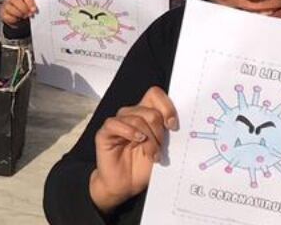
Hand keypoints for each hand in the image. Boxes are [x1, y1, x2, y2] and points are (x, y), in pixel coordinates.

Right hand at [0, 0, 37, 26]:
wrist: (18, 18)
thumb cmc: (26, 10)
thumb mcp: (30, 5)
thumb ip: (33, 5)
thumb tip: (35, 9)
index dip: (29, 2)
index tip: (34, 10)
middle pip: (15, 0)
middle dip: (24, 8)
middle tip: (29, 14)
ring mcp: (6, 4)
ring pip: (10, 7)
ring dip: (19, 13)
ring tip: (24, 17)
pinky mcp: (3, 13)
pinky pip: (7, 16)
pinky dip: (14, 19)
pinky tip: (18, 19)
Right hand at [89, 86, 177, 212]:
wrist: (126, 185)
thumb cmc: (143, 167)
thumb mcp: (161, 149)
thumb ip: (166, 133)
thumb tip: (176, 123)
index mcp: (146, 115)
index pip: (154, 95)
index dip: (166, 106)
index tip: (173, 125)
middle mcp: (131, 115)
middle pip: (150, 110)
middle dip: (159, 131)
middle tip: (161, 148)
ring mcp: (118, 123)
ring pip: (136, 118)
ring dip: (148, 139)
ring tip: (152, 155)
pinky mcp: (105, 133)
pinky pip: (115, 124)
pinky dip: (129, 131)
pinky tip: (137, 140)